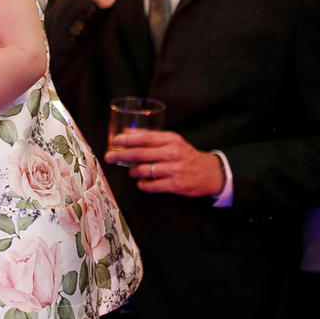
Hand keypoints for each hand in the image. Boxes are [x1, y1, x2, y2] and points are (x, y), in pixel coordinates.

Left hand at [106, 129, 225, 197]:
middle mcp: (173, 153)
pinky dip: (142, 184)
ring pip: (143, 170)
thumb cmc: (186, 155)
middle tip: (109, 157)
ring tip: (132, 170)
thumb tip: (126, 133)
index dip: (127, 140)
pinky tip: (142, 182)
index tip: (114, 141)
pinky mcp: (175, 185)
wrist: (210, 173)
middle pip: (140, 154)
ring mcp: (174, 170)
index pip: (145, 138)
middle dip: (121, 155)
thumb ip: (151, 137)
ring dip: (133, 171)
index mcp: (171, 140)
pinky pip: (150, 186)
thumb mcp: (172, 141)